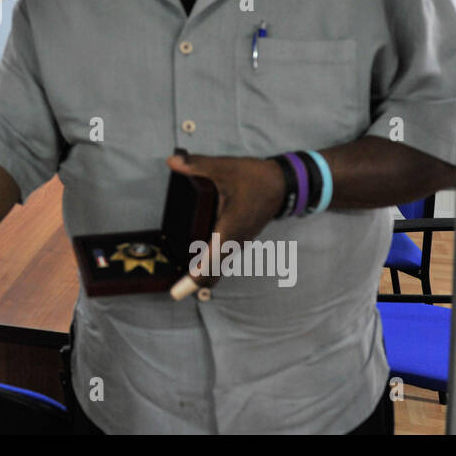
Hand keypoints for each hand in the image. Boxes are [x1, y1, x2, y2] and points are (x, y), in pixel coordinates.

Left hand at [164, 152, 284, 298]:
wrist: (283, 184)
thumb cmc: (255, 178)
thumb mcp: (224, 168)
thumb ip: (196, 165)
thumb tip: (173, 162)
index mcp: (229, 230)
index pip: (210, 265)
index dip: (192, 281)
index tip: (175, 293)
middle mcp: (234, 242)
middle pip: (212, 272)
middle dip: (192, 281)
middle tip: (172, 288)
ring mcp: (238, 242)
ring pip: (218, 266)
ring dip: (201, 272)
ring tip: (178, 276)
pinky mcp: (239, 238)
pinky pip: (222, 257)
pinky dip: (208, 262)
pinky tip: (194, 256)